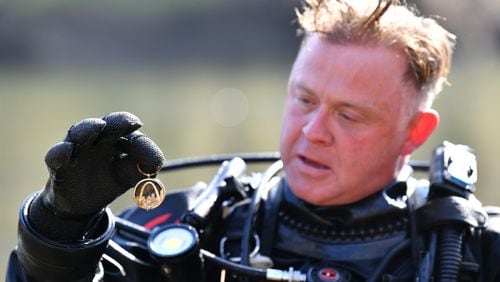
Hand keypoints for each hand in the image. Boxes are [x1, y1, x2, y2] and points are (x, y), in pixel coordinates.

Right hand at [28, 112, 165, 238]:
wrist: (82, 203)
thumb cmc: (111, 181)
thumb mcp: (131, 178)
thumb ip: (144, 174)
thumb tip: (153, 174)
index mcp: (121, 139)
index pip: (136, 137)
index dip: (145, 147)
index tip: (154, 163)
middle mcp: (100, 138)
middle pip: (110, 123)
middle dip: (119, 121)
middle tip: (130, 122)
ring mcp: (78, 149)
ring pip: (80, 132)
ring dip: (89, 128)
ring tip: (98, 126)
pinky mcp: (58, 164)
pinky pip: (56, 155)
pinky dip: (60, 152)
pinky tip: (67, 152)